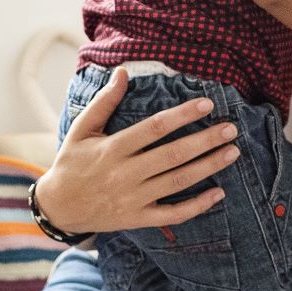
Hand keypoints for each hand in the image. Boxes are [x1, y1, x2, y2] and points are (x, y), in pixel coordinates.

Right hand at [37, 67, 241, 235]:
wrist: (59, 207)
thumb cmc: (72, 162)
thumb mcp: (81, 129)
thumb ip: (104, 102)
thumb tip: (122, 72)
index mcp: (112, 148)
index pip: (154, 128)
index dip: (182, 115)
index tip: (207, 104)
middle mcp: (125, 173)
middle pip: (173, 155)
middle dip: (205, 140)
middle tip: (230, 129)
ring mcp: (133, 198)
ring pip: (178, 182)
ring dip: (208, 167)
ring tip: (232, 152)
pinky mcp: (138, 218)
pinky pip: (173, 214)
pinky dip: (197, 206)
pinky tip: (219, 193)